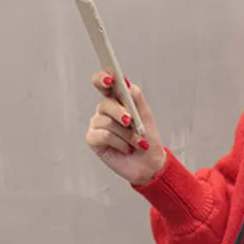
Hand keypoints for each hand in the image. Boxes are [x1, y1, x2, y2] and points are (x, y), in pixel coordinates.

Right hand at [85, 70, 166, 185]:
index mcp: (116, 101)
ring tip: (137, 143)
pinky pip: (103, 136)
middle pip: (105, 104)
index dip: (103, 79)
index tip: (110, 79)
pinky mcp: (94, 140)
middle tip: (130, 121)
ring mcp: (98, 125)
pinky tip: (126, 149)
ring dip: (126, 134)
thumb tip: (127, 84)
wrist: (150, 165)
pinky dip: (119, 143)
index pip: (103, 84)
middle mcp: (105, 112)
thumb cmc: (148, 140)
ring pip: (106, 122)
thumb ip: (137, 98)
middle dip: (120, 113)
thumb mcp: (146, 117)